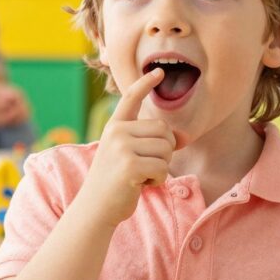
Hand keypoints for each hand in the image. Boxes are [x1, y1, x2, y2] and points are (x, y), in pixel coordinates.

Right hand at [76, 68, 172, 227]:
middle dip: (164, 151)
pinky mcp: (129, 165)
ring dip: (161, 167)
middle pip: (164, 130)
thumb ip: (154, 143)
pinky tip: (140, 185)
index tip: (158, 71)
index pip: (131, 98)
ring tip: (141, 176)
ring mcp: (121, 147)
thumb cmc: (116, 182)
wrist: (95, 208)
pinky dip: (158, 180)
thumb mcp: (132, 157)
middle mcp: (117, 132)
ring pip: (166, 149)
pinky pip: (162, 168)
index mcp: (115, 126)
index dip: (145, 84)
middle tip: (145, 166)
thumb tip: (185, 137)